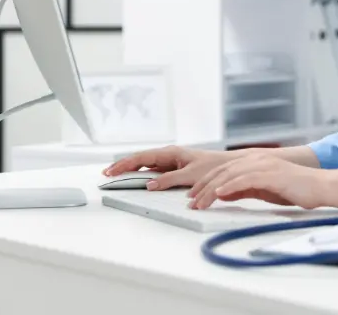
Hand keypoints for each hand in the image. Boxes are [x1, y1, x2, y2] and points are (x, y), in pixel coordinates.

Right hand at [102, 146, 237, 190]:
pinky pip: (155, 171)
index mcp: (171, 153)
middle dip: (123, 165)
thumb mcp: (190, 175)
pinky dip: (143, 174)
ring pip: (146, 165)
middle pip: (141, 159)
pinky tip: (137, 180)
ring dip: (132, 170)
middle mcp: (169, 156)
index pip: (142, 157)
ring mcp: (172, 162)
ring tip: (117, 176)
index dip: (125, 164)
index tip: (111, 171)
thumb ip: (169, 180)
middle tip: (107, 174)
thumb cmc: (214, 167)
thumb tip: (149, 185)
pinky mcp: (176, 170)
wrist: (230, 167)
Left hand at [187, 153, 329, 209]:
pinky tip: (219, 193)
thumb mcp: (263, 190)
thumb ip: (243, 190)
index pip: (223, 170)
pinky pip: (245, 179)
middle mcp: (256, 159)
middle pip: (222, 171)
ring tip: (200, 202)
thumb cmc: (295, 189)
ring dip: (212, 189)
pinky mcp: (271, 174)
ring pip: (230, 175)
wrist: (320, 187)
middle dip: (203, 187)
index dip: (205, 182)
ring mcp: (264, 165)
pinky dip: (230, 186)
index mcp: (254, 161)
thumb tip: (222, 194)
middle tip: (191, 201)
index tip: (193, 196)